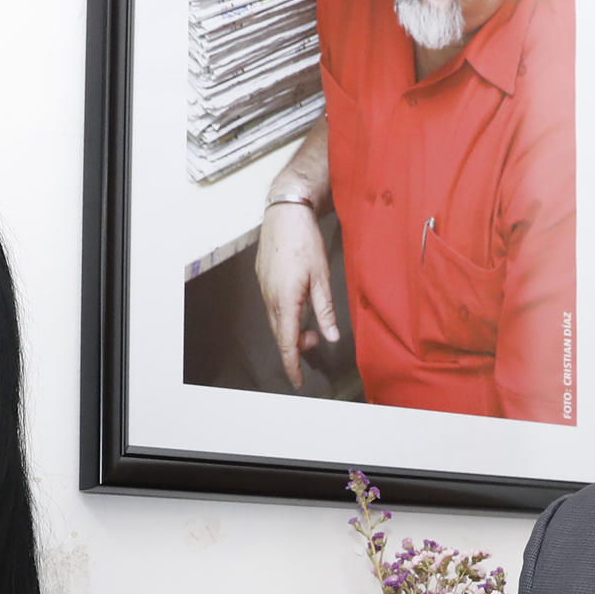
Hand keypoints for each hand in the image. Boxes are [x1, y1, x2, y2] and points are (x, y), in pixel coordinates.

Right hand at [255, 201, 340, 388]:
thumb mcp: (322, 277)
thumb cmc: (305, 241)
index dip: (293, 365)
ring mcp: (264, 288)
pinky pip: (273, 307)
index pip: (287, 343)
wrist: (285, 212)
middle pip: (280, 335)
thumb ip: (325, 309)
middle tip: (315, 342)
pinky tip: (298, 307)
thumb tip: (332, 336)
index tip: (298, 381)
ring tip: (310, 325)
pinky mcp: (263, 280)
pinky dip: (285, 315)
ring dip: (291, 329)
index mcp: (286, 300)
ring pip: (276, 321)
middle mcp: (270, 298)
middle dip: (296, 346)